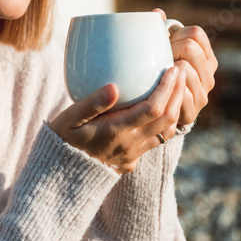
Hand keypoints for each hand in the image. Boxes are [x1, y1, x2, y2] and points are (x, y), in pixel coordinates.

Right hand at [49, 66, 186, 173]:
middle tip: (181, 71)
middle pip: (166, 119)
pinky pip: (156, 141)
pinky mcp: (131, 161)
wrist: (59, 172)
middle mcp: (129, 145)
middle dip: (178, 93)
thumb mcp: (70, 118)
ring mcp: (132, 155)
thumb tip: (114, 87)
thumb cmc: (62, 137)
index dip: (167, 88)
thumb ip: (91, 103)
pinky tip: (162, 108)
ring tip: (176, 88)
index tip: (172, 69)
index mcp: (116, 132)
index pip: (152, 109)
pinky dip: (165, 123)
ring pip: (166, 132)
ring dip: (175, 108)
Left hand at [155, 9, 216, 125]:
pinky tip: (159, 93)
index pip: (196, 33)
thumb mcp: (162, 52)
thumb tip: (157, 12)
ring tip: (157, 78)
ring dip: (166, 72)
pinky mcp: (193, 112)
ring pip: (184, 68)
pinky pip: (179, 92)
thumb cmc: (158, 76)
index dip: (176, 35)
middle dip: (170, 50)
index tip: (165, 46)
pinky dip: (167, 91)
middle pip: (189, 47)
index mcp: (206, 57)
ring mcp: (203, 94)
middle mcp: (209, 75)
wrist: (158, 113)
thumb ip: (160, 32)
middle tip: (158, 62)